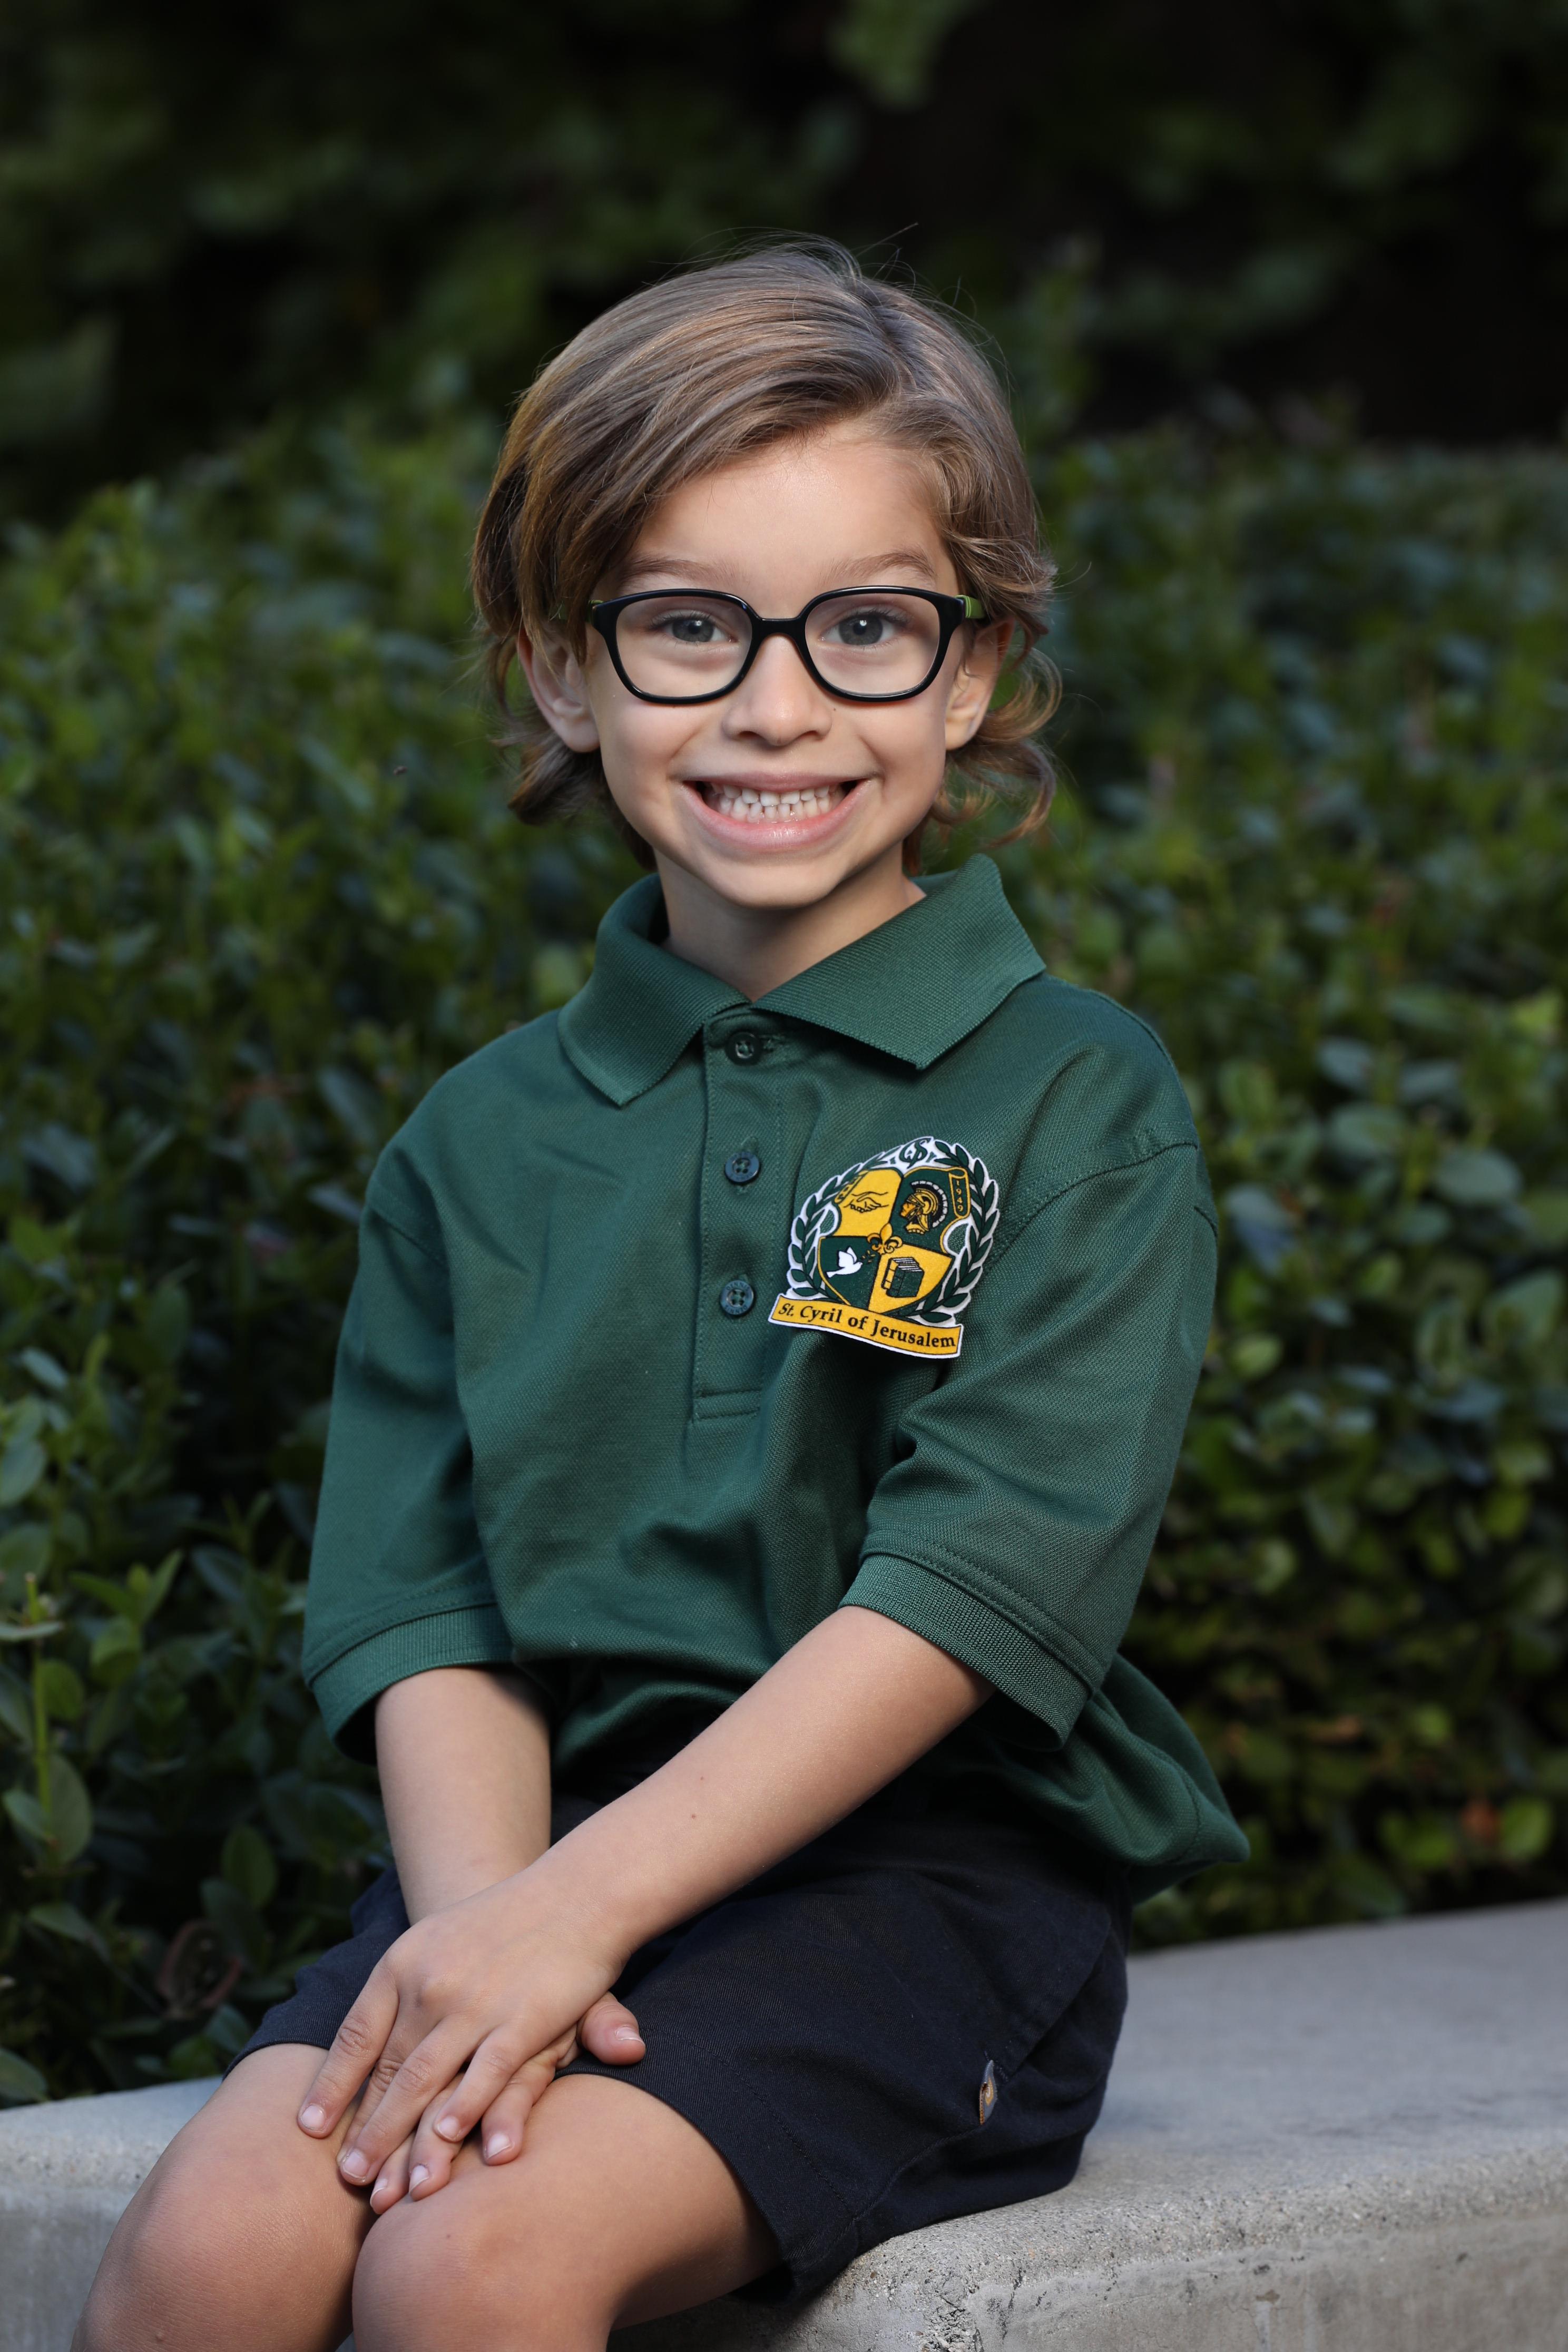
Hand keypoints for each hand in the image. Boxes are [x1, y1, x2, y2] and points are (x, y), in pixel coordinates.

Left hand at [297, 1858, 626, 2186]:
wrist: (575, 1890)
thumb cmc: (500, 1926)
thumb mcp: (436, 1946)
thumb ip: (401, 2004)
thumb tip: (362, 2038)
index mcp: (401, 1964)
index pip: (356, 2035)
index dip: (332, 2085)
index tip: (309, 2128)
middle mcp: (429, 1984)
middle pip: (388, 2071)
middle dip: (367, 2133)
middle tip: (349, 2181)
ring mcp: (474, 2002)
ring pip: (427, 2083)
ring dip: (405, 2142)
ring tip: (389, 2193)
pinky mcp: (524, 2018)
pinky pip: (486, 2072)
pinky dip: (466, 2109)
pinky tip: (451, 2143)